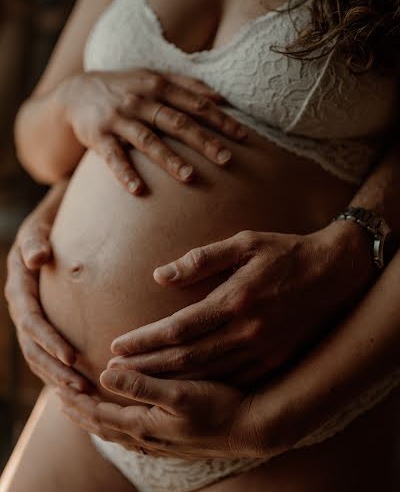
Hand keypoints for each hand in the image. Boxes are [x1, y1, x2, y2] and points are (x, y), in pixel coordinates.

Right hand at [5, 184, 88, 391]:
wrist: (48, 228)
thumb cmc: (48, 226)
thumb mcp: (38, 229)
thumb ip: (36, 243)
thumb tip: (37, 258)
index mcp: (19, 288)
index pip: (31, 321)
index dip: (49, 341)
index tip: (72, 358)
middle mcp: (21, 307)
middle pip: (33, 348)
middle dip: (55, 370)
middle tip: (81, 388)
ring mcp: (30, 317)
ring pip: (39, 356)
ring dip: (59, 377)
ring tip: (85, 394)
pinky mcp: (42, 322)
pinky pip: (47, 351)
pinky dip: (60, 370)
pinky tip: (80, 385)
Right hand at [57, 69, 247, 193]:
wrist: (76, 92)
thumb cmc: (125, 87)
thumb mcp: (153, 77)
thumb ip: (186, 85)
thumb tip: (221, 98)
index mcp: (158, 85)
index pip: (195, 104)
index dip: (220, 120)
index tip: (242, 137)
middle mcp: (140, 101)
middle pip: (177, 122)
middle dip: (203, 141)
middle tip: (226, 160)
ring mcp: (119, 119)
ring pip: (148, 140)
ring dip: (169, 159)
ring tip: (189, 177)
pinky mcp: (99, 136)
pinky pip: (113, 157)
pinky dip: (125, 173)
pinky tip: (138, 190)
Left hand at [58, 369, 269, 459]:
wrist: (250, 429)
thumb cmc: (218, 406)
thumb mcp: (179, 392)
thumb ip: (141, 384)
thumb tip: (105, 374)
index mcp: (144, 425)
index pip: (99, 415)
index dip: (78, 401)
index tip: (60, 388)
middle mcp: (148, 438)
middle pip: (103, 427)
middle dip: (80, 413)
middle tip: (61, 399)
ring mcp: (160, 443)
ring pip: (118, 433)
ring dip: (97, 421)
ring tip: (84, 411)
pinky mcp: (172, 441)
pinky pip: (134, 436)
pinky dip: (117, 426)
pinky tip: (124, 422)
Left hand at [109, 221, 374, 386]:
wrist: (336, 273)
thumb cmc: (285, 251)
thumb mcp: (245, 242)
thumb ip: (201, 259)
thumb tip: (160, 276)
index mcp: (235, 299)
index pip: (179, 327)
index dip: (145, 340)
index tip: (117, 346)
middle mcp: (247, 330)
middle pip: (187, 358)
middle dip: (147, 367)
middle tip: (116, 372)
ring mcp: (263, 349)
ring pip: (207, 375)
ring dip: (169, 381)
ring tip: (139, 383)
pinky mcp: (275, 360)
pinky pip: (232, 381)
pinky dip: (203, 387)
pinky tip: (183, 388)